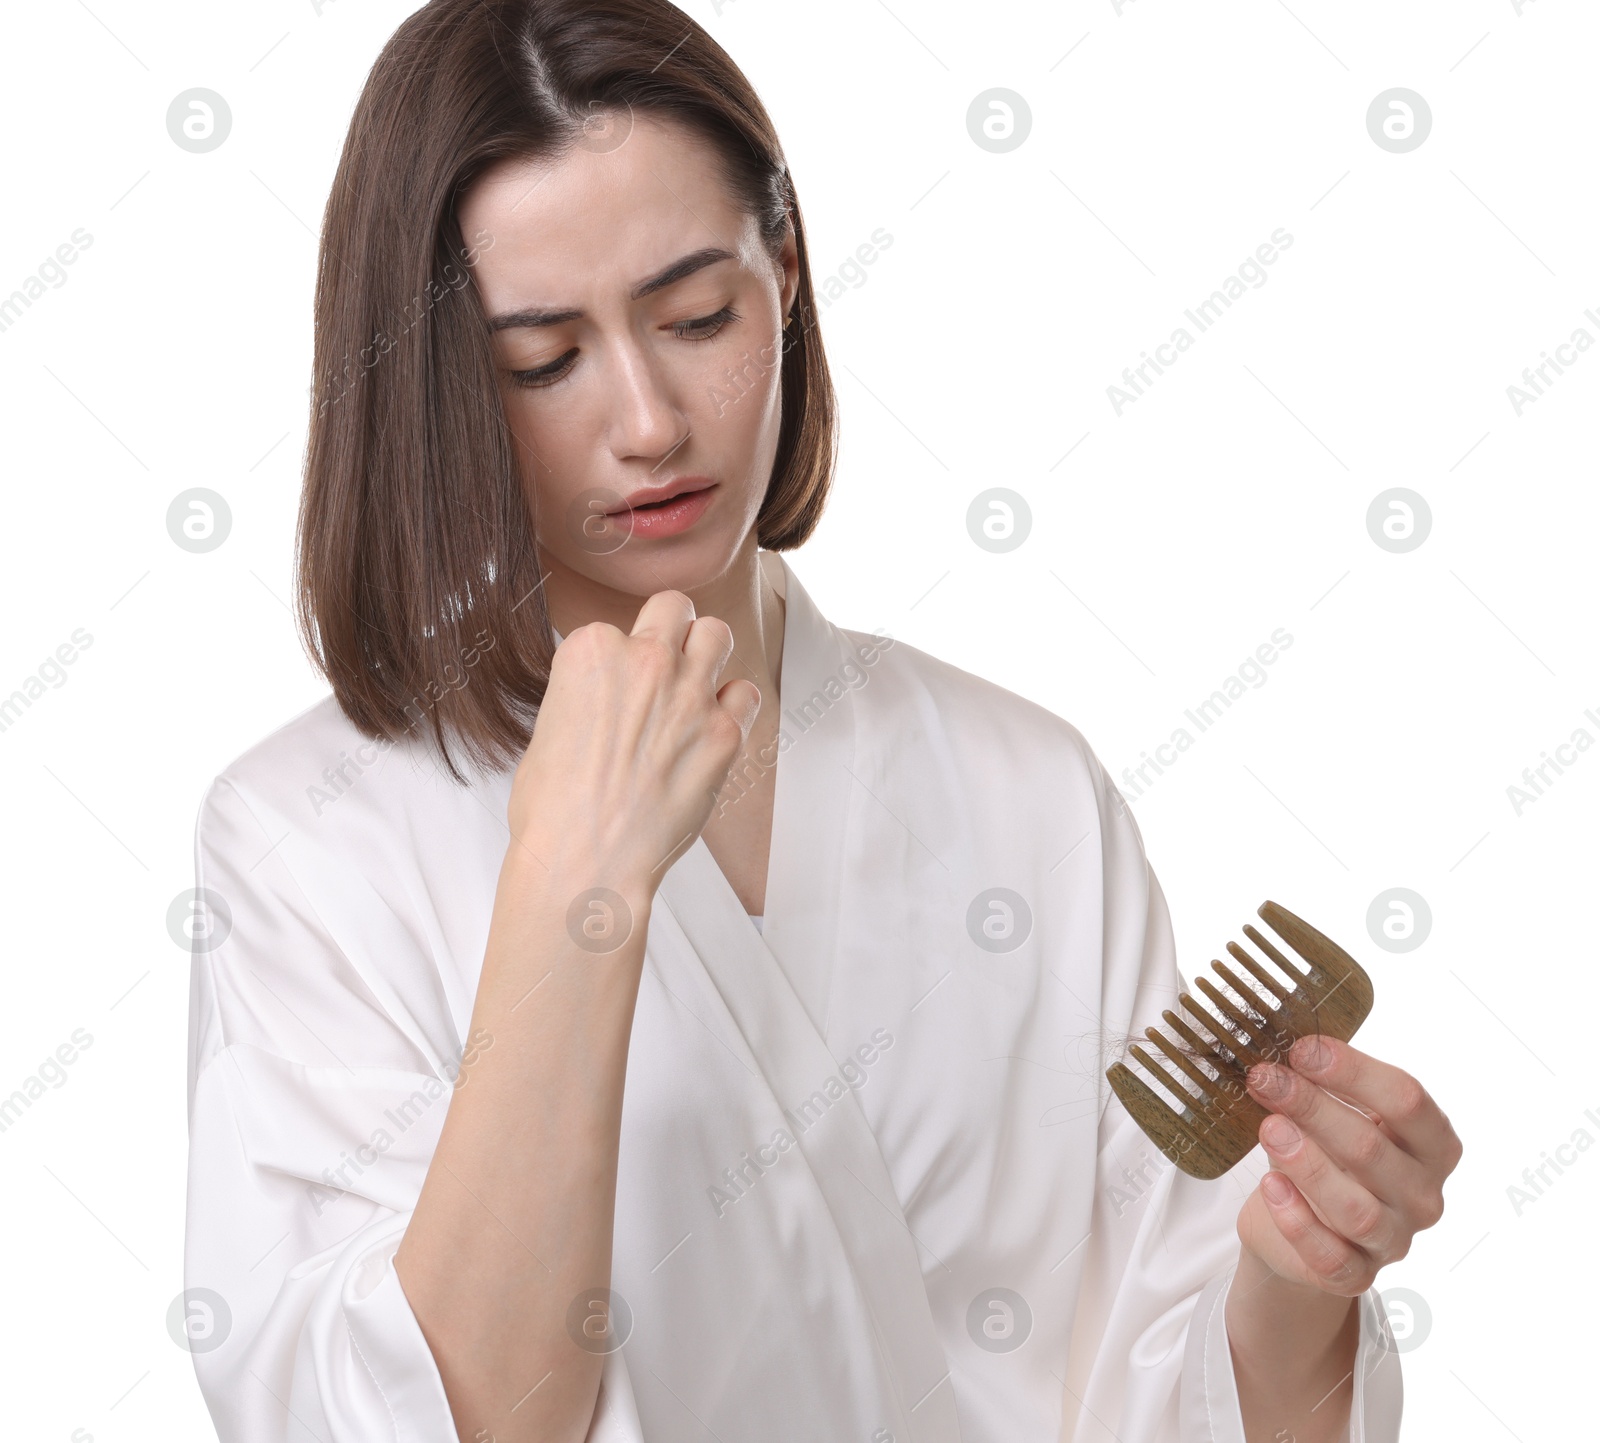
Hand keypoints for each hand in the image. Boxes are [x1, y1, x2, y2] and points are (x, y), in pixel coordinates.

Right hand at [506, 589, 761, 898]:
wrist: (586, 861)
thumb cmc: (554, 810)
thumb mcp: (548, 730)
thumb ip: (585, 696)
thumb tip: (605, 701)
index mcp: (591, 652)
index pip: (613, 628)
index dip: (615, 660)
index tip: (614, 690)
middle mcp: (645, 660)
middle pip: (673, 608)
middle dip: (669, 631)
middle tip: (662, 665)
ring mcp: (689, 693)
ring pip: (717, 634)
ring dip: (706, 654)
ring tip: (693, 686)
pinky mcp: (723, 732)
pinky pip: (746, 694)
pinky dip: (733, 706)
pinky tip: (712, 728)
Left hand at [1235, 1035, 1461, 1295]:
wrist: (1297, 1225)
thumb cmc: (1324, 1153)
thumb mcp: (1332, 1114)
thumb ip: (1320, 1083)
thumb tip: (1281, 1044)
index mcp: (1432, 1144)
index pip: (1407, 1100)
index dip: (1354, 1071)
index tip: (1301, 1049)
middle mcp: (1423, 1195)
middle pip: (1373, 1148)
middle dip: (1314, 1107)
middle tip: (1266, 1079)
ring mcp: (1394, 1240)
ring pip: (1356, 1208)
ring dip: (1308, 1164)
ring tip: (1268, 1128)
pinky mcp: (1356, 1276)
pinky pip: (1331, 1257)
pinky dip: (1298, 1222)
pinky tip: (1271, 1188)